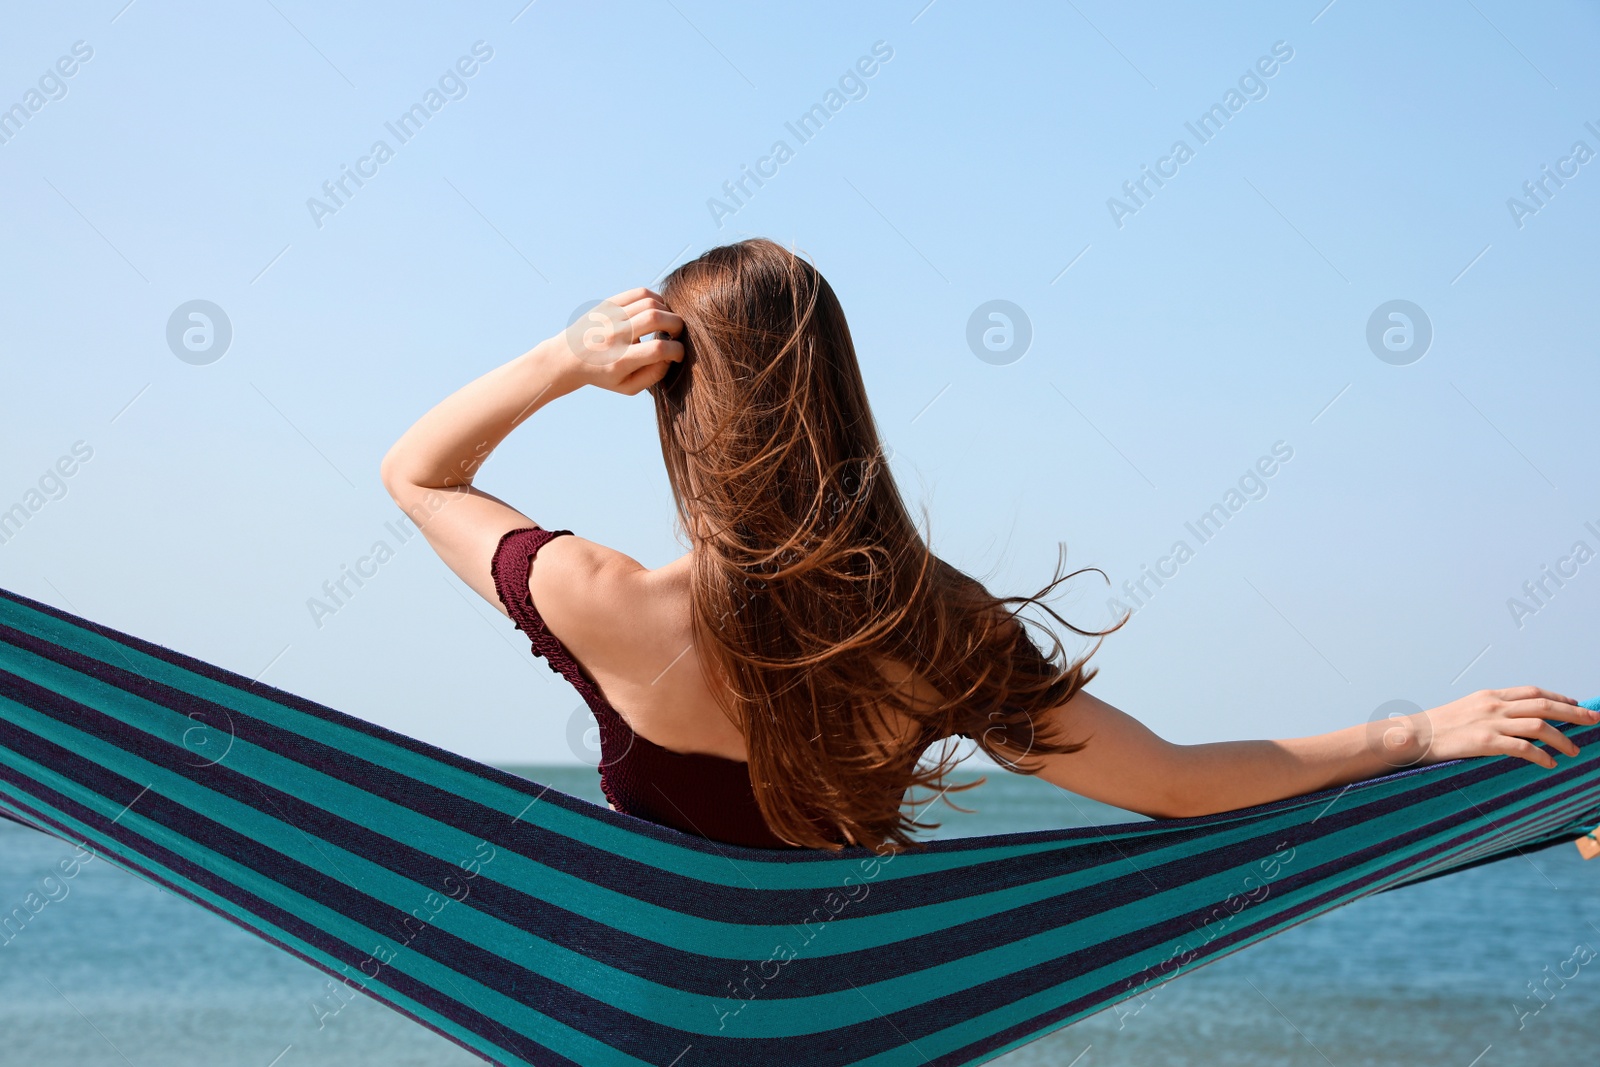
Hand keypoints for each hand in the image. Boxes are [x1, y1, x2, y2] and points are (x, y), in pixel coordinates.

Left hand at [542, 287, 684, 395]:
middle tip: (678, 333)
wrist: (568, 357)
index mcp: (619, 360)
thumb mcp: (628, 387)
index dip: (677, 350)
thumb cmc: (604, 374)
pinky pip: (640, 293)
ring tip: (668, 323)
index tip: (678, 354)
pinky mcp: (608, 303)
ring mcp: (610, 316)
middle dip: (677, 325)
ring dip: (668, 311)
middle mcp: (614, 336)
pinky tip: (658, 310)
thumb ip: (654, 375)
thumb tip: (671, 356)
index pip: (658, 349)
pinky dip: (656, 299)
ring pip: (650, 303)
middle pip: (656, 319)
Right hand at [1407, 686, 1596, 769]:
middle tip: (1595, 720)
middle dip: (1575, 713)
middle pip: (1545, 704)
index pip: (1533, 691)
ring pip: (1540, 725)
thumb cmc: (1437, 727)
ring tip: (1576, 750)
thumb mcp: (1465, 709)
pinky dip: (1542, 756)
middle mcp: (1494, 705)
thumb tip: (1511, 720)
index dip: (1559, 697)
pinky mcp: (1485, 742)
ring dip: (1564, 738)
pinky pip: (1523, 748)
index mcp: (1490, 695)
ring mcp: (1490, 722)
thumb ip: (1489, 711)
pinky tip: (1550, 764)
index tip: (1576, 704)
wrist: (1412, 735)